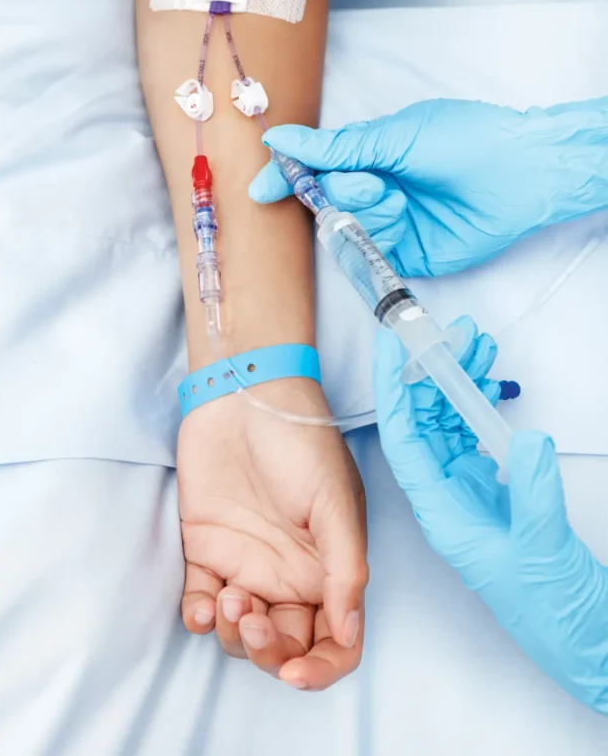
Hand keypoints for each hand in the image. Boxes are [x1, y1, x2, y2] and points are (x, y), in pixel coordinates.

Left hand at [177, 379, 367, 690]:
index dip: (321, 669)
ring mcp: (247, 564)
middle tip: (252, 617)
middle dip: (268, 651)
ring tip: (229, 597)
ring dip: (234, 634)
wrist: (244, 395)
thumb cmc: (300, 440)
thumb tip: (349, 633)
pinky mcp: (207, 550)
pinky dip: (200, 618)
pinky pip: (201, 604)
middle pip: (285, 645)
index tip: (296, 673)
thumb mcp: (335, 501)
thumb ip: (345, 569)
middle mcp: (290, 574)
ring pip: (241, 633)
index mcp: (329, 568)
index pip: (335, 640)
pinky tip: (202, 606)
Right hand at [249, 97, 607, 275]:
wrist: (518, 174)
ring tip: (398, 196)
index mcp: (370, 154)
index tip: (261, 187)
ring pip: (346, 225)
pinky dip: (378, 233)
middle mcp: (376, 189)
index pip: (314, 169)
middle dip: (341, 191)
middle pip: (326, 199)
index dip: (287, 177)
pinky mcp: (405, 253)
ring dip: (365, 209)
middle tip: (374, 182)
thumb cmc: (464, 140)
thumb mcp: (394, 135)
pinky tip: (402, 215)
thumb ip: (336, 147)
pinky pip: (370, 251)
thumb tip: (281, 139)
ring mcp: (389, 223)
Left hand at [374, 320, 607, 713]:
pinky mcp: (491, 490)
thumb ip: (534, 491)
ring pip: (449, 423)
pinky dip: (478, 403)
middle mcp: (445, 496)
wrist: (578, 635)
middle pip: (425, 421)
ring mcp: (467, 490)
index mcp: (440, 510)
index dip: (394, 389)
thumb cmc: (549, 605)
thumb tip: (528, 437)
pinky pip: (473, 435)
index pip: (403, 438)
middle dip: (434, 372)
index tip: (391, 345)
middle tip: (452, 332)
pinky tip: (487, 380)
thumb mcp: (542, 546)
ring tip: (475, 344)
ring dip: (457, 382)